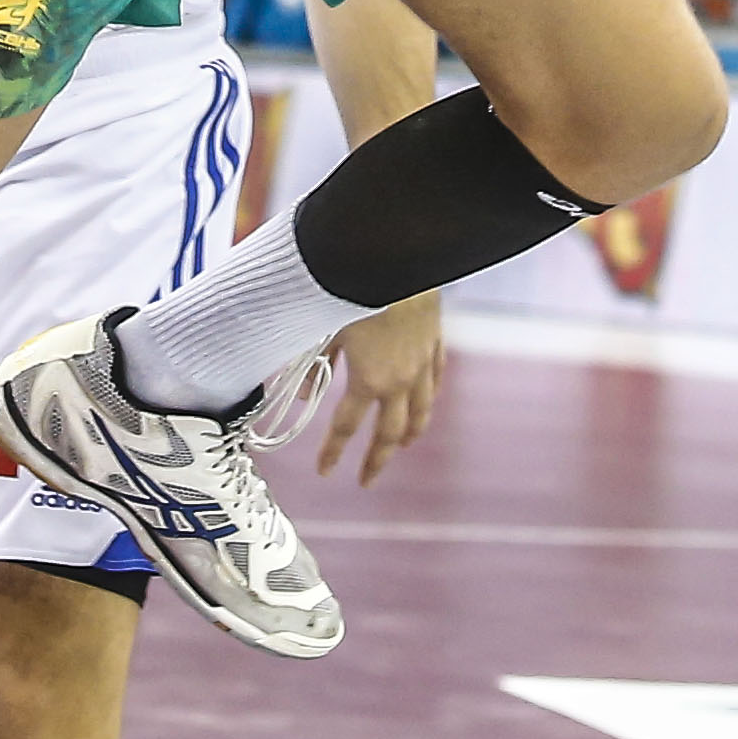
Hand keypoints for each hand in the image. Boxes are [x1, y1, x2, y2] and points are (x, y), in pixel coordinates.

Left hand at [308, 295, 442, 485]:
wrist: (399, 259)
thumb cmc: (357, 290)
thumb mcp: (323, 329)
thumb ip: (312, 366)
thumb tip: (302, 395)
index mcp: (369, 380)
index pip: (346, 427)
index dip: (333, 452)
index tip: (325, 471)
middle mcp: (400, 380)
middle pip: (390, 432)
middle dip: (377, 459)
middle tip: (367, 479)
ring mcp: (423, 363)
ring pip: (421, 411)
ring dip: (410, 433)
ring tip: (401, 446)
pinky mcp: (435, 343)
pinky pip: (436, 380)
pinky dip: (429, 397)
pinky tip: (426, 401)